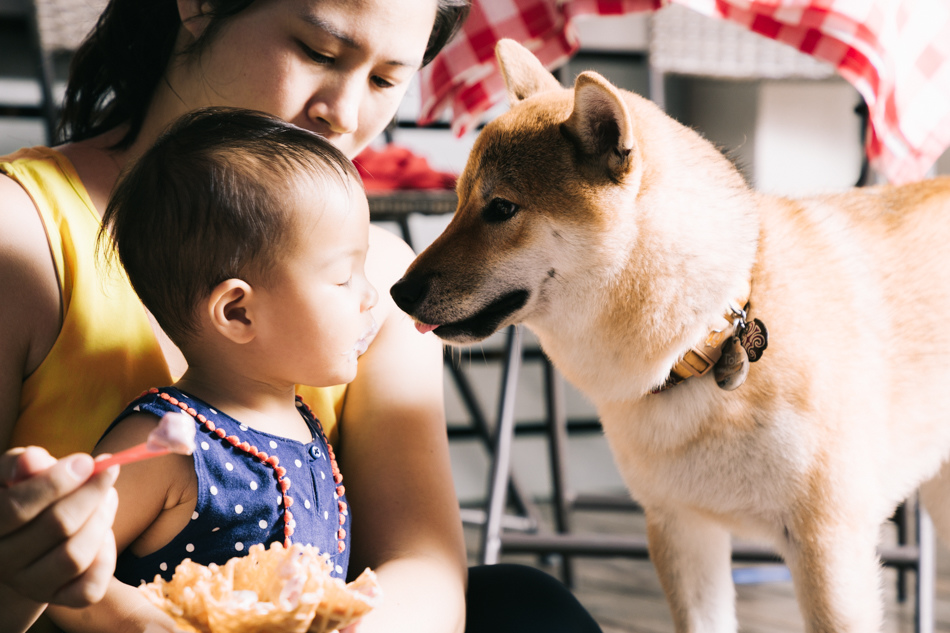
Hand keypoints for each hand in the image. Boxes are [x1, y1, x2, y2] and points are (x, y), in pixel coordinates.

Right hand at [0, 447, 119, 606]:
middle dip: (91, 494)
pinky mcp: (59, 598)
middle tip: (107, 473)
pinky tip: (103, 532)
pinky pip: (89, 587)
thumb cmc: (27, 493)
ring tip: (108, 497)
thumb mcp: (17, 472)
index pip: (16, 507)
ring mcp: (30, 585)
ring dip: (102, 520)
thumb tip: (33, 460)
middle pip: (56, 527)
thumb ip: (23, 463)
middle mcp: (2, 562)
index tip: (87, 461)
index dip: (56, 481)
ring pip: (75, 557)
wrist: (30, 536)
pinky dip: (106, 556)